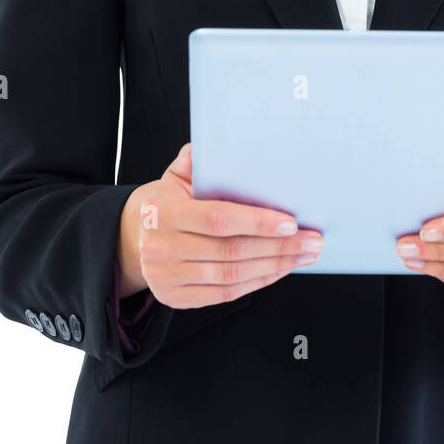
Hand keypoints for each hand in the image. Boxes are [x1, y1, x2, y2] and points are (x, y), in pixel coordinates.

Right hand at [117, 142, 323, 308]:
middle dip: (279, 247)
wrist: (131, 236)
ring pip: (232, 276)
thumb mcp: (174, 175)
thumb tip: (216, 145)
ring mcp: (167, 276)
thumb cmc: (165, 202)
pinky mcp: (175, 298)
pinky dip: (258, 282)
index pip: (218, 219)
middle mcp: (162, 247)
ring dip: (275, 266)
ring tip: (304, 255)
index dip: (257, 222)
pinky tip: (280, 269)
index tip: (291, 222)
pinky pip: (225, 294)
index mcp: (163, 212)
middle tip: (312, 240)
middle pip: (231, 251)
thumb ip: (195, 161)